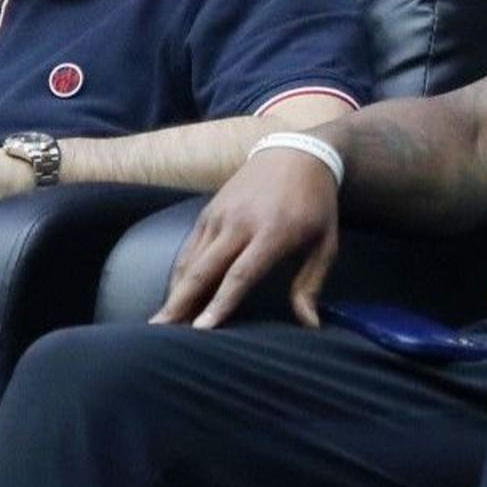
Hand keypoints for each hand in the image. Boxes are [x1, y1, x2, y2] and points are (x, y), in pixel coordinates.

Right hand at [152, 148, 340, 328]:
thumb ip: (312, 284)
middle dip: (181, 302)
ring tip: (160, 323)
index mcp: (272, 233)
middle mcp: (239, 224)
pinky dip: (180, 273)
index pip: (241, 274)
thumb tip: (310, 324)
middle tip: (162, 333)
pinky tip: (173, 295)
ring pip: (191, 260)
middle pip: (204, 269)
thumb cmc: (316, 204)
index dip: (221, 302)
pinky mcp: (208, 211)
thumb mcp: (325, 242)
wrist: (298, 154)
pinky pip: (190, 247)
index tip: (203, 328)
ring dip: (175, 291)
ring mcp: (220, 216)